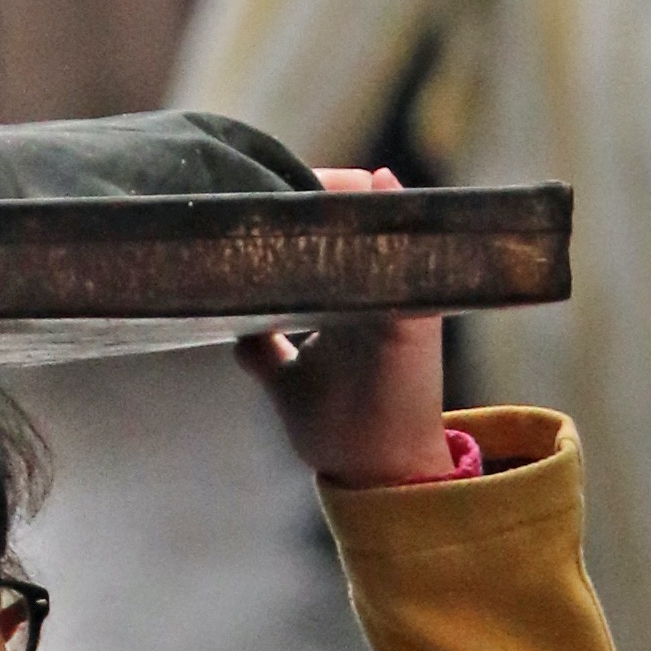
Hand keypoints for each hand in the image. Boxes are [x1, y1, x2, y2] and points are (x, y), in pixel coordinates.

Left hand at [236, 164, 453, 489]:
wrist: (378, 473)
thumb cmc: (340, 426)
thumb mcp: (289, 379)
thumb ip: (265, 349)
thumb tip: (235, 331)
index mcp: (344, 294)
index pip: (320, 227)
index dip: (292, 200)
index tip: (256, 191)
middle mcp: (373, 286)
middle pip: (349, 210)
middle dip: (315, 185)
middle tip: (272, 178)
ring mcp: (396, 296)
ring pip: (380, 221)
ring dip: (349, 192)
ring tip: (311, 180)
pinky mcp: (414, 316)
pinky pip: (410, 258)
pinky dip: (394, 217)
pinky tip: (375, 184)